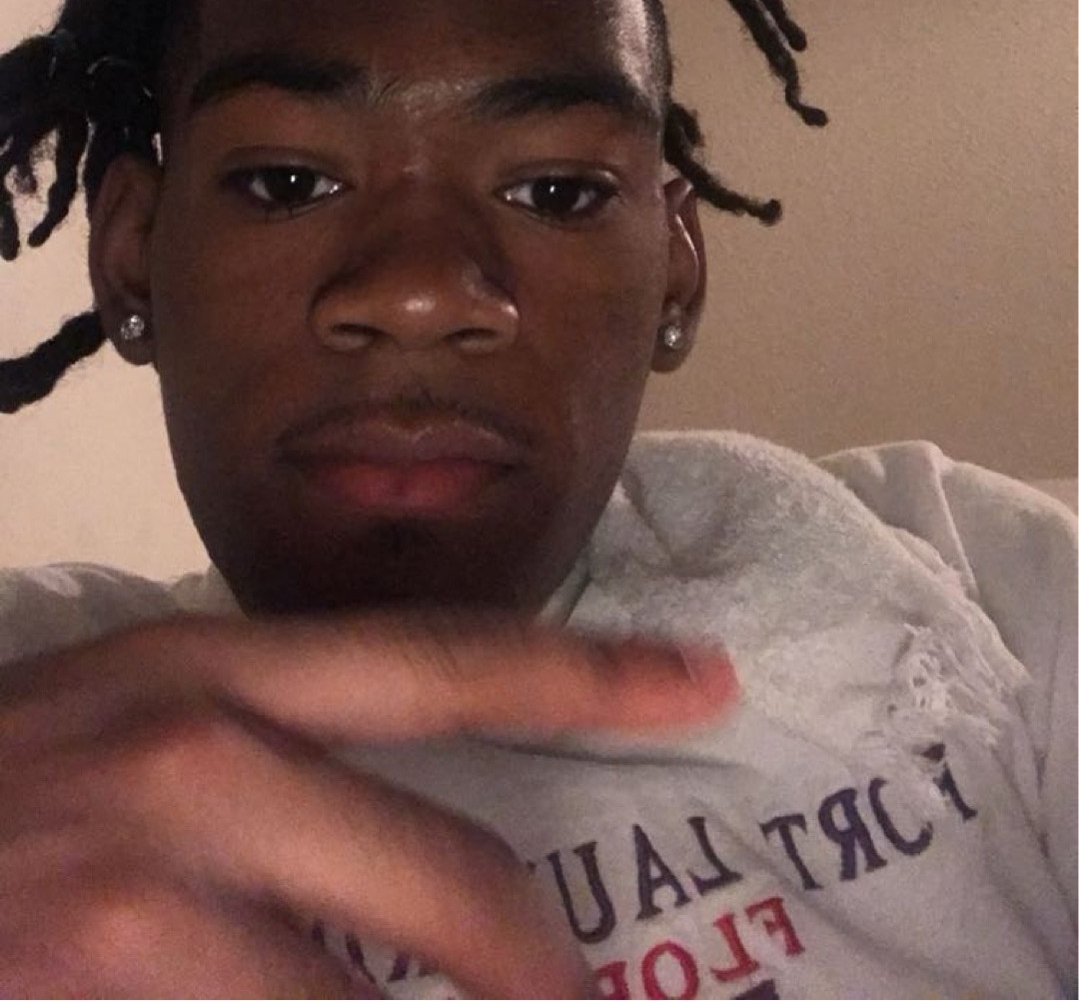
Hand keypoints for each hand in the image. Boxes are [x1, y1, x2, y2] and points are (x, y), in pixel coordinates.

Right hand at [0, 611, 737, 997]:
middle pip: (450, 883)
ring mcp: (142, 896)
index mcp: (211, 671)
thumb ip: (262, 760)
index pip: (438, 659)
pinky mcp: (101, 995)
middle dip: (542, 979)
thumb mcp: (124, 727)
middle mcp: (196, 759)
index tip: (704, 680)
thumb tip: (399, 840)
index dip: (585, 674)